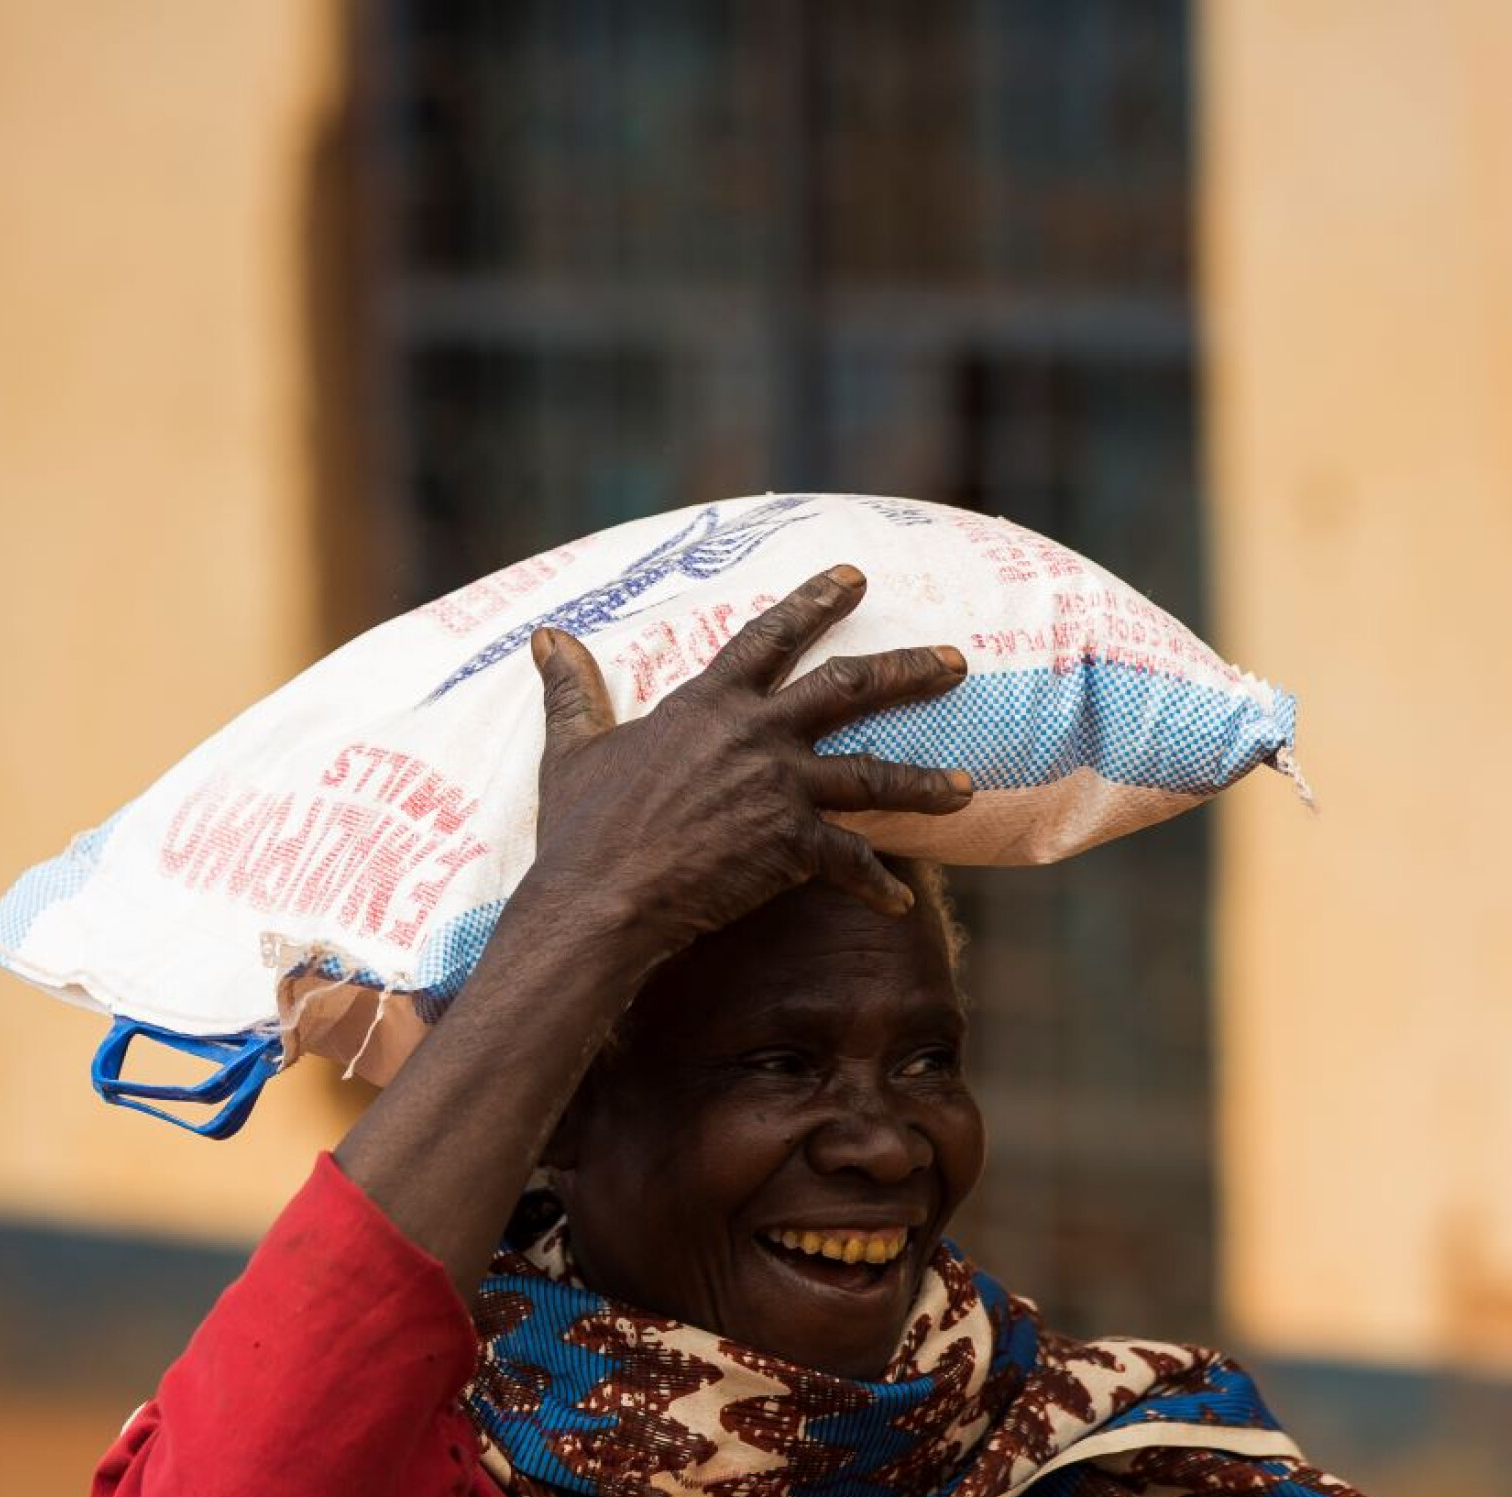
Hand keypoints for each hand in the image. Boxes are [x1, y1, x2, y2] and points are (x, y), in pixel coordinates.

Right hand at [521, 563, 970, 966]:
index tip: (855, 578)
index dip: (814, 602)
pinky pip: (852, 863)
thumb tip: (544, 638)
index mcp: (708, 704)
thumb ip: (571, 690)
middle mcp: (756, 735)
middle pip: (850, 688)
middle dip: (909, 671)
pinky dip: (878, 885)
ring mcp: (779, 788)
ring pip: (874, 776)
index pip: (771, 636)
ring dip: (926, 782)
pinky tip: (901, 904)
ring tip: (968, 788)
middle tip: (957, 662)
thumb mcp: (571, 748)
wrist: (601, 897)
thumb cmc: (581, 829)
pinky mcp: (792, 846)